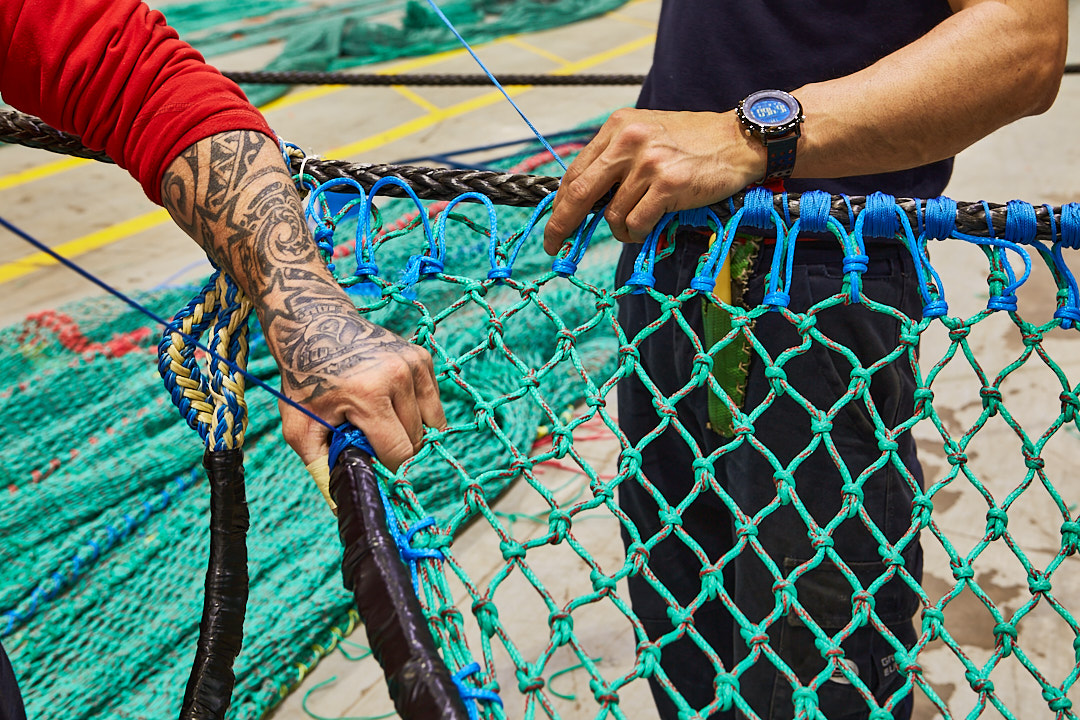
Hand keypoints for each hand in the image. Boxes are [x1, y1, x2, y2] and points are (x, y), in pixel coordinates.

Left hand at [161, 130, 447, 478]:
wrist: (314, 321)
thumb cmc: (304, 376)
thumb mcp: (299, 425)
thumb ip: (320, 466)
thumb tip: (342, 505)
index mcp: (367, 394)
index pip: (400, 452)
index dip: (384, 463)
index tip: (366, 455)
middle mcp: (397, 376)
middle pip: (416, 440)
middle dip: (393, 445)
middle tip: (363, 429)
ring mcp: (413, 363)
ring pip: (429, 425)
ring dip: (405, 428)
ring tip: (375, 413)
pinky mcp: (422, 357)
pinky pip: (433, 403)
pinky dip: (416, 410)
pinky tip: (390, 399)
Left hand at [543, 108, 764, 252]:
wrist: (739, 139)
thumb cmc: (692, 142)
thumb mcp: (647, 135)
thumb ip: (616, 160)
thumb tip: (583, 199)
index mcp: (618, 126)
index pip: (576, 171)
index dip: (561, 203)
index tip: (555, 225)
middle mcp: (629, 140)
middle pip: (580, 193)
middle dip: (562, 225)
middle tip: (555, 246)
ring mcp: (648, 162)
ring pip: (613, 214)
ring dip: (621, 229)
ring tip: (636, 225)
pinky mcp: (668, 184)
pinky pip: (636, 222)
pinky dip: (637, 233)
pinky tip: (648, 227)